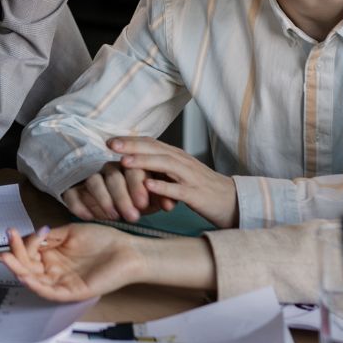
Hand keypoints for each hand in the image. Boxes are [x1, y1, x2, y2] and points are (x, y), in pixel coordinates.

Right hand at [0, 224, 148, 301]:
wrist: (126, 252)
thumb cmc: (102, 240)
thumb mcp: (71, 232)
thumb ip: (50, 236)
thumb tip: (30, 235)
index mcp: (53, 255)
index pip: (29, 253)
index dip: (20, 244)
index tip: (13, 230)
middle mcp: (54, 270)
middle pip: (28, 267)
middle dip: (14, 257)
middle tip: (5, 247)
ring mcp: (62, 282)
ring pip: (34, 280)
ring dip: (19, 271)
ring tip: (7, 259)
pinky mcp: (71, 292)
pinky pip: (49, 292)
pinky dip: (35, 285)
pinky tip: (25, 275)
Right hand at [61, 161, 175, 222]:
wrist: (112, 202)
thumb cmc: (136, 199)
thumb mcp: (150, 199)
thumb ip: (160, 199)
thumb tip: (169, 204)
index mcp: (129, 167)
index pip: (133, 169)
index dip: (137, 186)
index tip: (143, 204)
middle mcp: (108, 169)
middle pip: (113, 176)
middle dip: (123, 196)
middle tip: (132, 216)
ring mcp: (90, 177)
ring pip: (94, 182)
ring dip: (104, 199)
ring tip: (113, 216)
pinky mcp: (73, 188)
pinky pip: (72, 193)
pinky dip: (78, 204)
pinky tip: (89, 216)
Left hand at [109, 136, 238, 228]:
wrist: (233, 201)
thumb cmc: (202, 189)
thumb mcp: (179, 174)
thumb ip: (161, 167)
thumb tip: (134, 162)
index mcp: (177, 156)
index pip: (151, 143)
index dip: (130, 141)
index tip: (110, 141)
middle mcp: (183, 162)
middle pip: (155, 149)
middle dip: (132, 146)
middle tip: (110, 145)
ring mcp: (191, 177)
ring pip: (166, 165)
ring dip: (144, 162)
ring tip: (124, 162)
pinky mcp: (197, 195)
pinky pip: (179, 189)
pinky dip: (163, 187)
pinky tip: (148, 186)